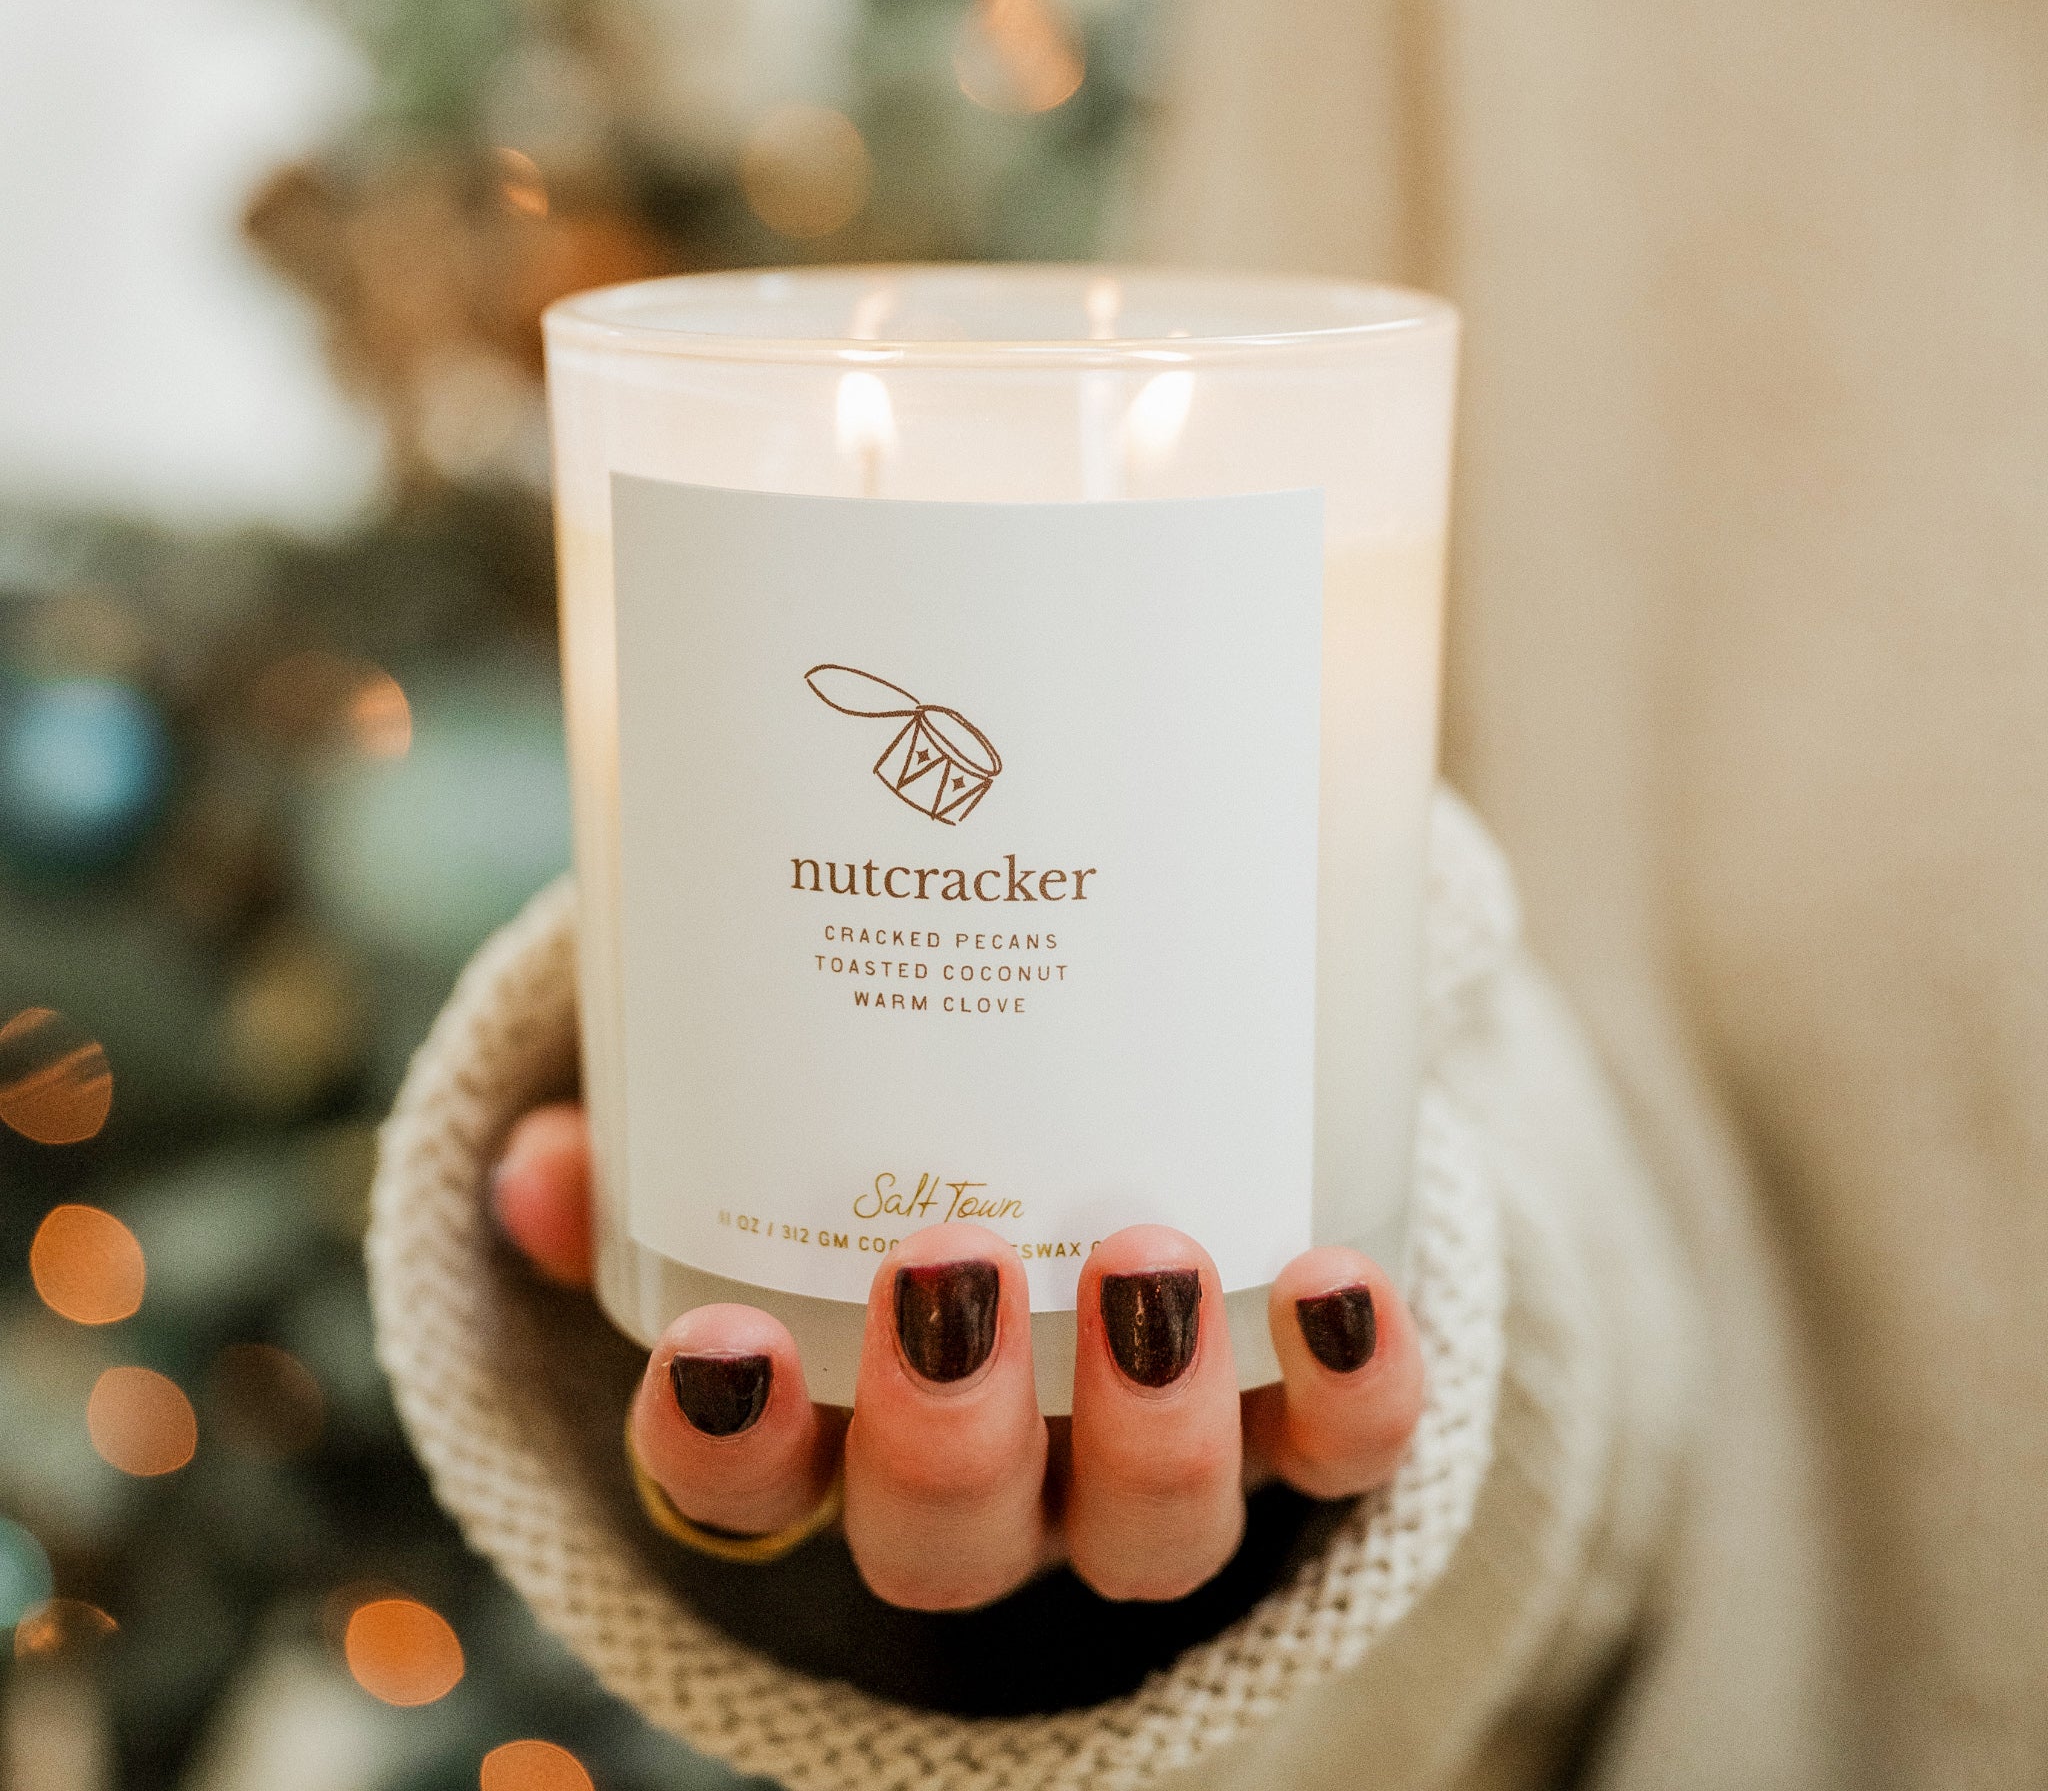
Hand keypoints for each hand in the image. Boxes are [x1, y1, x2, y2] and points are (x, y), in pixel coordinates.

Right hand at [491, 1104, 1422, 1608]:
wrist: (1112, 1157)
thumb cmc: (899, 1146)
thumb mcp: (761, 1143)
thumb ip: (656, 1149)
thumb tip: (544, 1166)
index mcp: (836, 1419)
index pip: (741, 1488)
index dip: (723, 1443)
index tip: (719, 1339)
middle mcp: (987, 1474)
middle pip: (947, 1541)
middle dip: (945, 1432)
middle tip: (950, 1264)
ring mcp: (1139, 1460)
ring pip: (1144, 1531)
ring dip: (1150, 1424)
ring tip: (1148, 1259)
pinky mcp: (1292, 1418)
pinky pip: (1339, 1457)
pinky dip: (1351, 1393)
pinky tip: (1342, 1285)